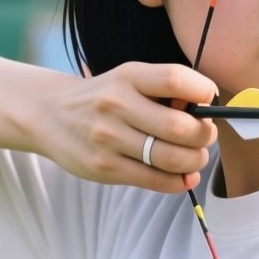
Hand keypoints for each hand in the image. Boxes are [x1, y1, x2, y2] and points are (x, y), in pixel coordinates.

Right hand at [41, 62, 218, 193]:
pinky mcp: (104, 168)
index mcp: (128, 77)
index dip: (202, 91)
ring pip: (170, 158)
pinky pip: (154, 180)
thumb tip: (207, 109)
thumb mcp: (129, 79)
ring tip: (196, 156)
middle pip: (179, 127)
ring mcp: (108, 139)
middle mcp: (116, 105)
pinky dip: (179, 181)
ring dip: (196, 160)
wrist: (49, 114)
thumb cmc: (104, 97)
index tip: (209, 100)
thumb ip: (164, 90)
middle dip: (205, 135)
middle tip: (206, 136)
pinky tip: (185, 176)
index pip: (174, 79)